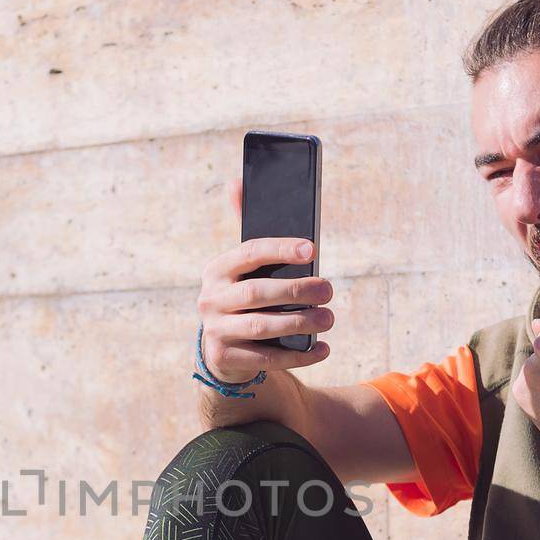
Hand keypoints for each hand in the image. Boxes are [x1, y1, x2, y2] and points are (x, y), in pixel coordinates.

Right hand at [195, 177, 334, 383]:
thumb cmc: (243, 297)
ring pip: (262, 327)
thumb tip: (238, 181)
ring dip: (300, 323)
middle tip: (329, 290)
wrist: (222, 348)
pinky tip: (322, 349)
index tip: (311, 249)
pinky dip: (298, 355)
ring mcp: (215, 331)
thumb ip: (246, 228)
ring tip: (329, 318)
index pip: (249, 253)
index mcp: (217, 270)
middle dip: (297, 291)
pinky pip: (266, 359)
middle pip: (257, 293)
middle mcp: (210, 299)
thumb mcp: (242, 266)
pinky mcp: (225, 359)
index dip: (280, 249)